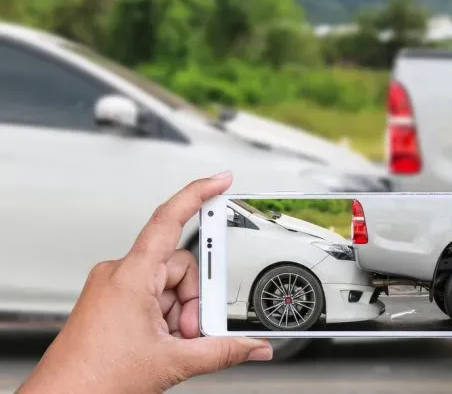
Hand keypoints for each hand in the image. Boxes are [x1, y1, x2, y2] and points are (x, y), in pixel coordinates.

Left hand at [18, 172, 272, 393]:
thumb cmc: (95, 379)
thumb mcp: (173, 361)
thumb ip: (223, 350)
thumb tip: (253, 346)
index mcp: (131, 276)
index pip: (169, 219)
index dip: (198, 194)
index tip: (220, 181)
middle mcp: (120, 274)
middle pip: (180, 267)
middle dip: (194, 301)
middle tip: (191, 331)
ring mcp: (114, 288)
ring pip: (168, 286)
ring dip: (180, 315)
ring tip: (171, 345)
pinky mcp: (112, 301)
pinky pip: (152, 296)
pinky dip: (165, 318)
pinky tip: (162, 342)